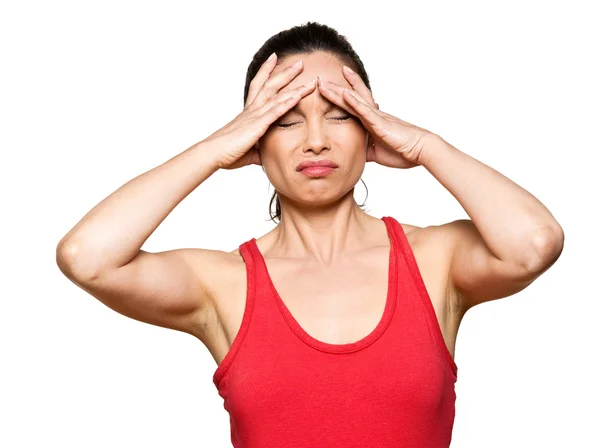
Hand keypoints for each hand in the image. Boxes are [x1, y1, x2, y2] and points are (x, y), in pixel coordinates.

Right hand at [203, 54, 316, 169]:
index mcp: (248, 113)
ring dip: (293, 84)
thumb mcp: (248, 150)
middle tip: (299, 62)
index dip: (266, 71)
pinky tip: (299, 94)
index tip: (274, 58)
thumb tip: (265, 154)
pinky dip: (288, 102)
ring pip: (276, 95)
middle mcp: (252, 110)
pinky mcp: (257, 125)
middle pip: (270, 85)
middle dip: (285, 73)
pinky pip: (275, 111)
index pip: (258, 86)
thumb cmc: (227, 152)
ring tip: (306, 74)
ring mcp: (255, 116)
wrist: (213, 153)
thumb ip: (259, 149)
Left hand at [317, 66, 433, 167]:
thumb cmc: (402, 151)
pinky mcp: (380, 123)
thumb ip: (365, 149)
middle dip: (334, 89)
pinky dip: (354, 102)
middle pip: (350, 98)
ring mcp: (376, 117)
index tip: (327, 88)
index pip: (352, 106)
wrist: (420, 151)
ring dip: (338, 91)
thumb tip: (354, 154)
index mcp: (371, 122)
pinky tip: (344, 93)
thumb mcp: (376, 152)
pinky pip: (365, 111)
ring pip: (354, 100)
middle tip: (318, 79)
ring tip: (323, 82)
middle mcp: (372, 115)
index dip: (339, 97)